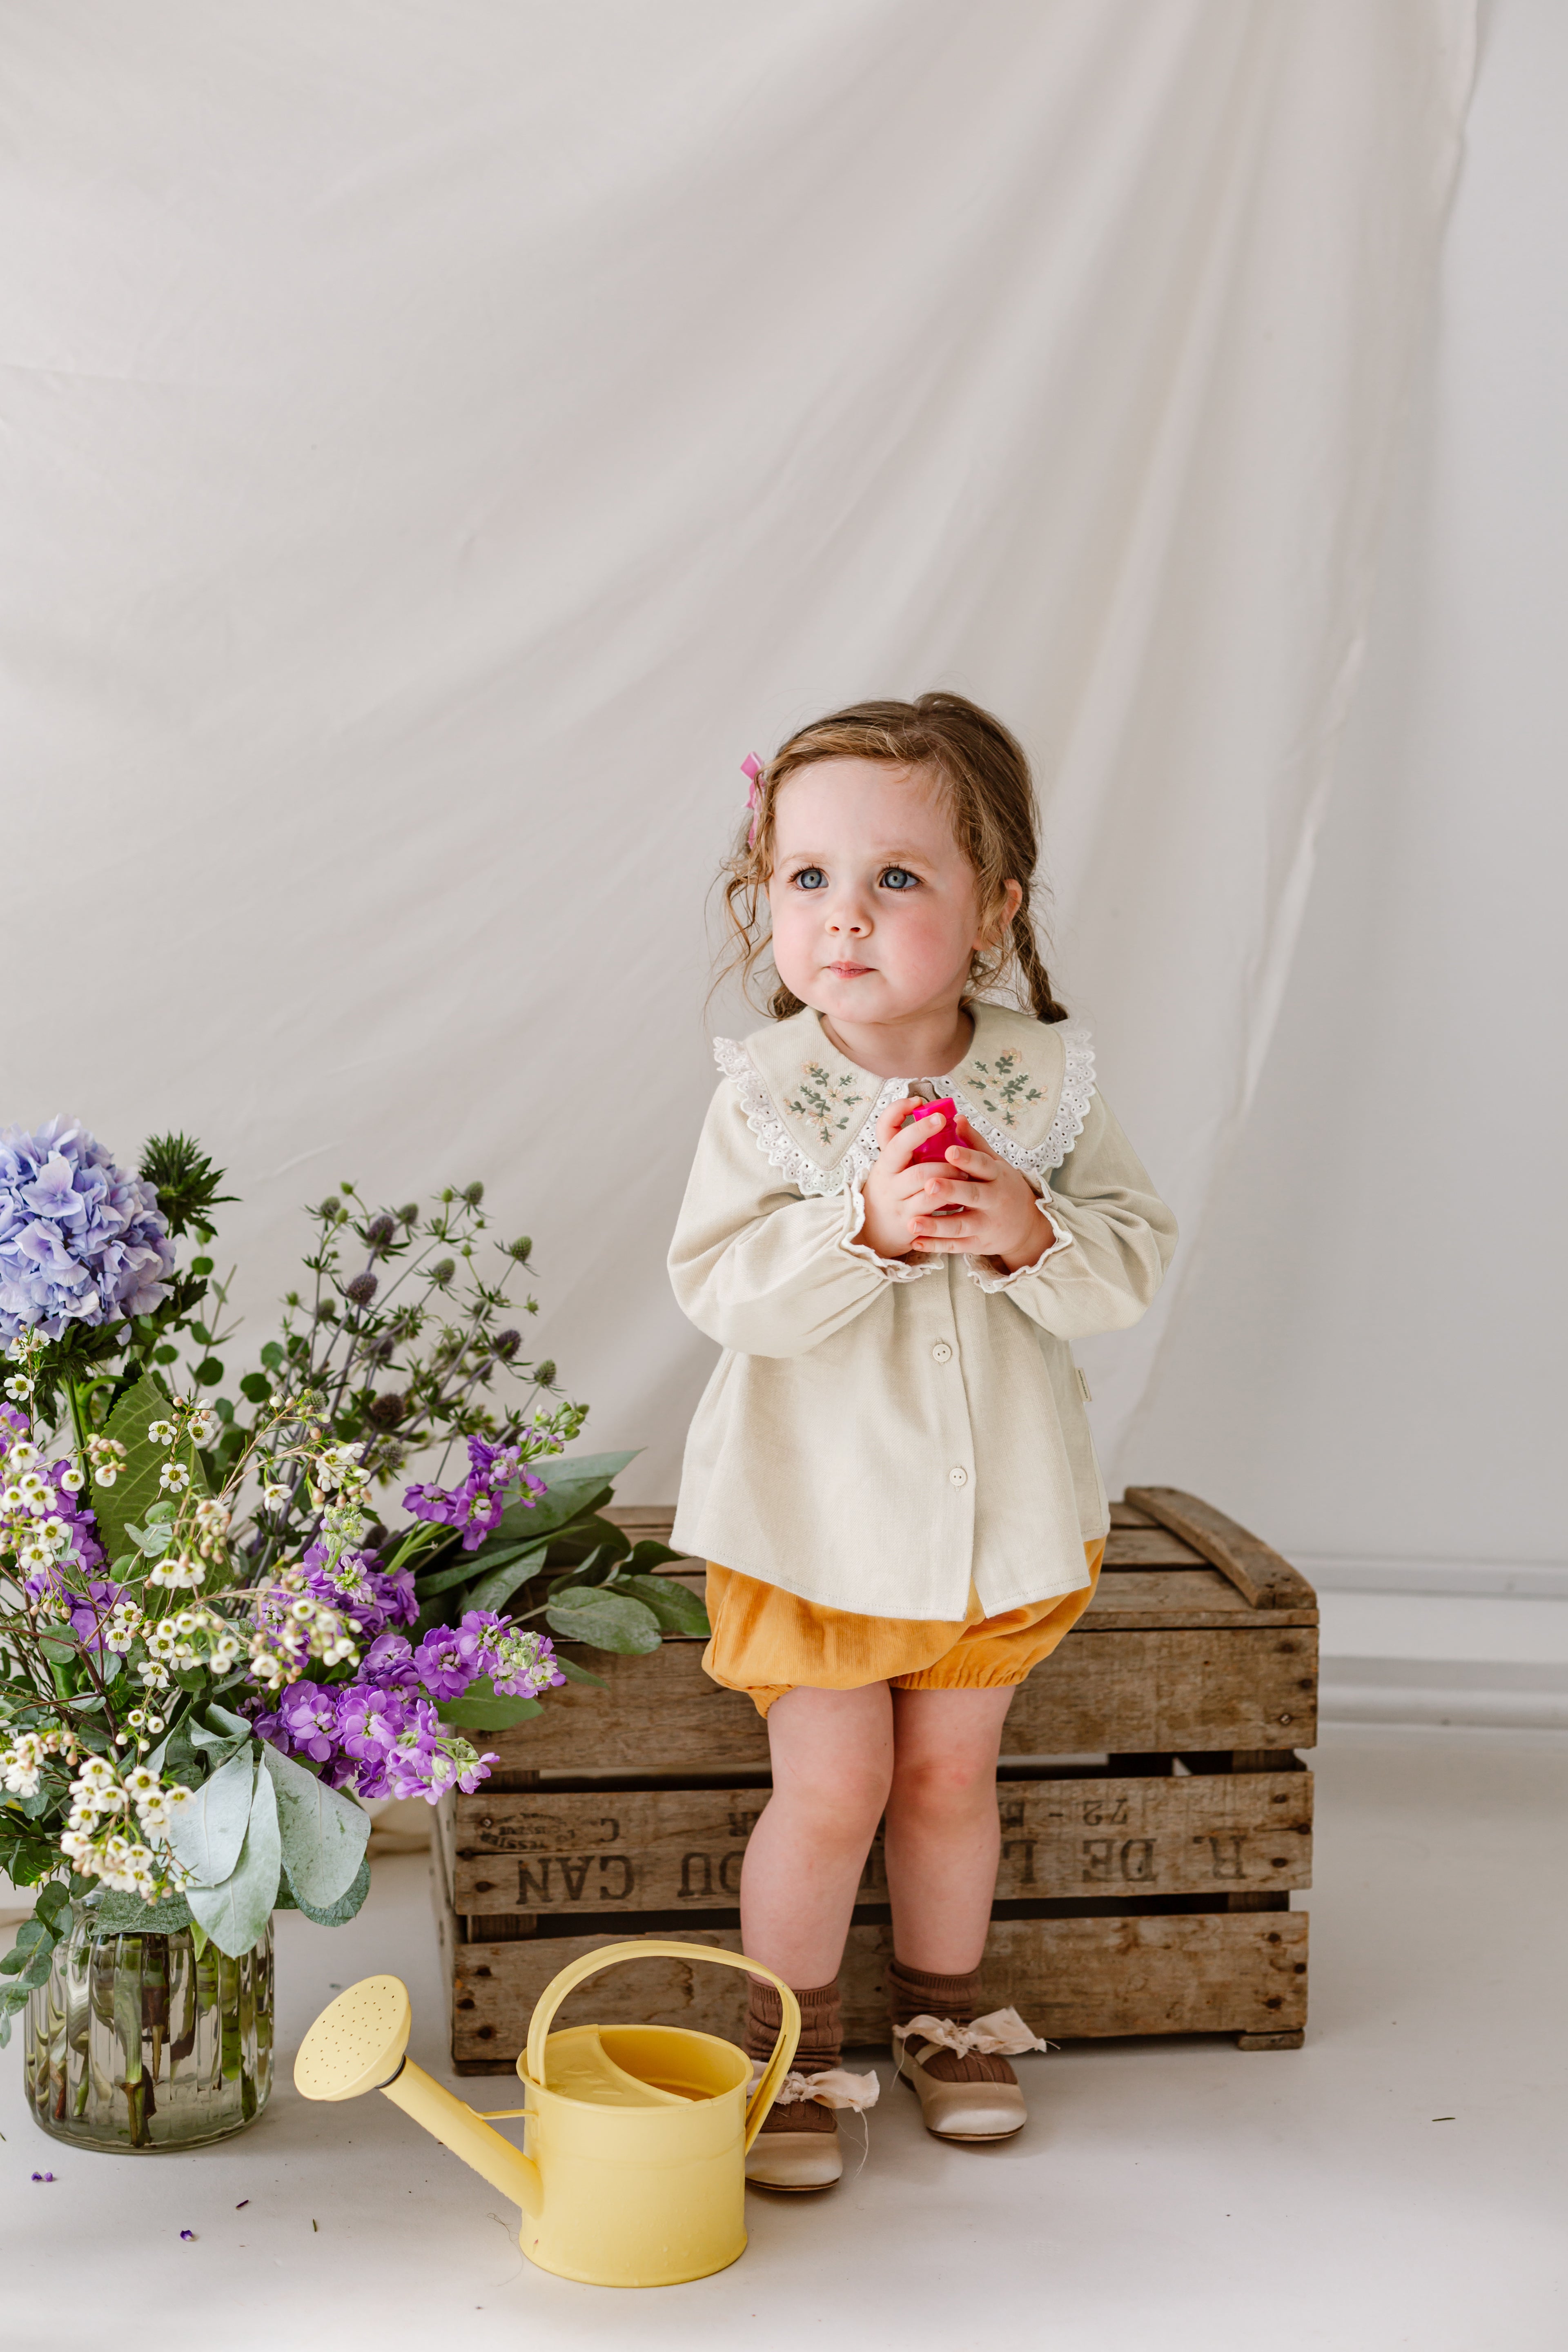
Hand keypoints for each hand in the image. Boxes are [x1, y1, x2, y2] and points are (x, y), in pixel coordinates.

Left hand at [859, 1105, 1054, 1269]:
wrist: (1026, 1227)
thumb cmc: (1004, 1188)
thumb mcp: (996, 1165)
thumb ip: (975, 1144)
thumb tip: (957, 1118)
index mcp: (997, 1176)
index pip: (983, 1165)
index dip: (967, 1158)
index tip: (949, 1150)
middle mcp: (994, 1200)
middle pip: (972, 1195)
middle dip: (951, 1191)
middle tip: (929, 1184)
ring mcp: (985, 1224)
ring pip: (961, 1225)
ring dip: (936, 1225)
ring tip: (912, 1222)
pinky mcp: (977, 1244)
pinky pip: (955, 1246)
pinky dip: (936, 1245)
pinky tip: (917, 1242)